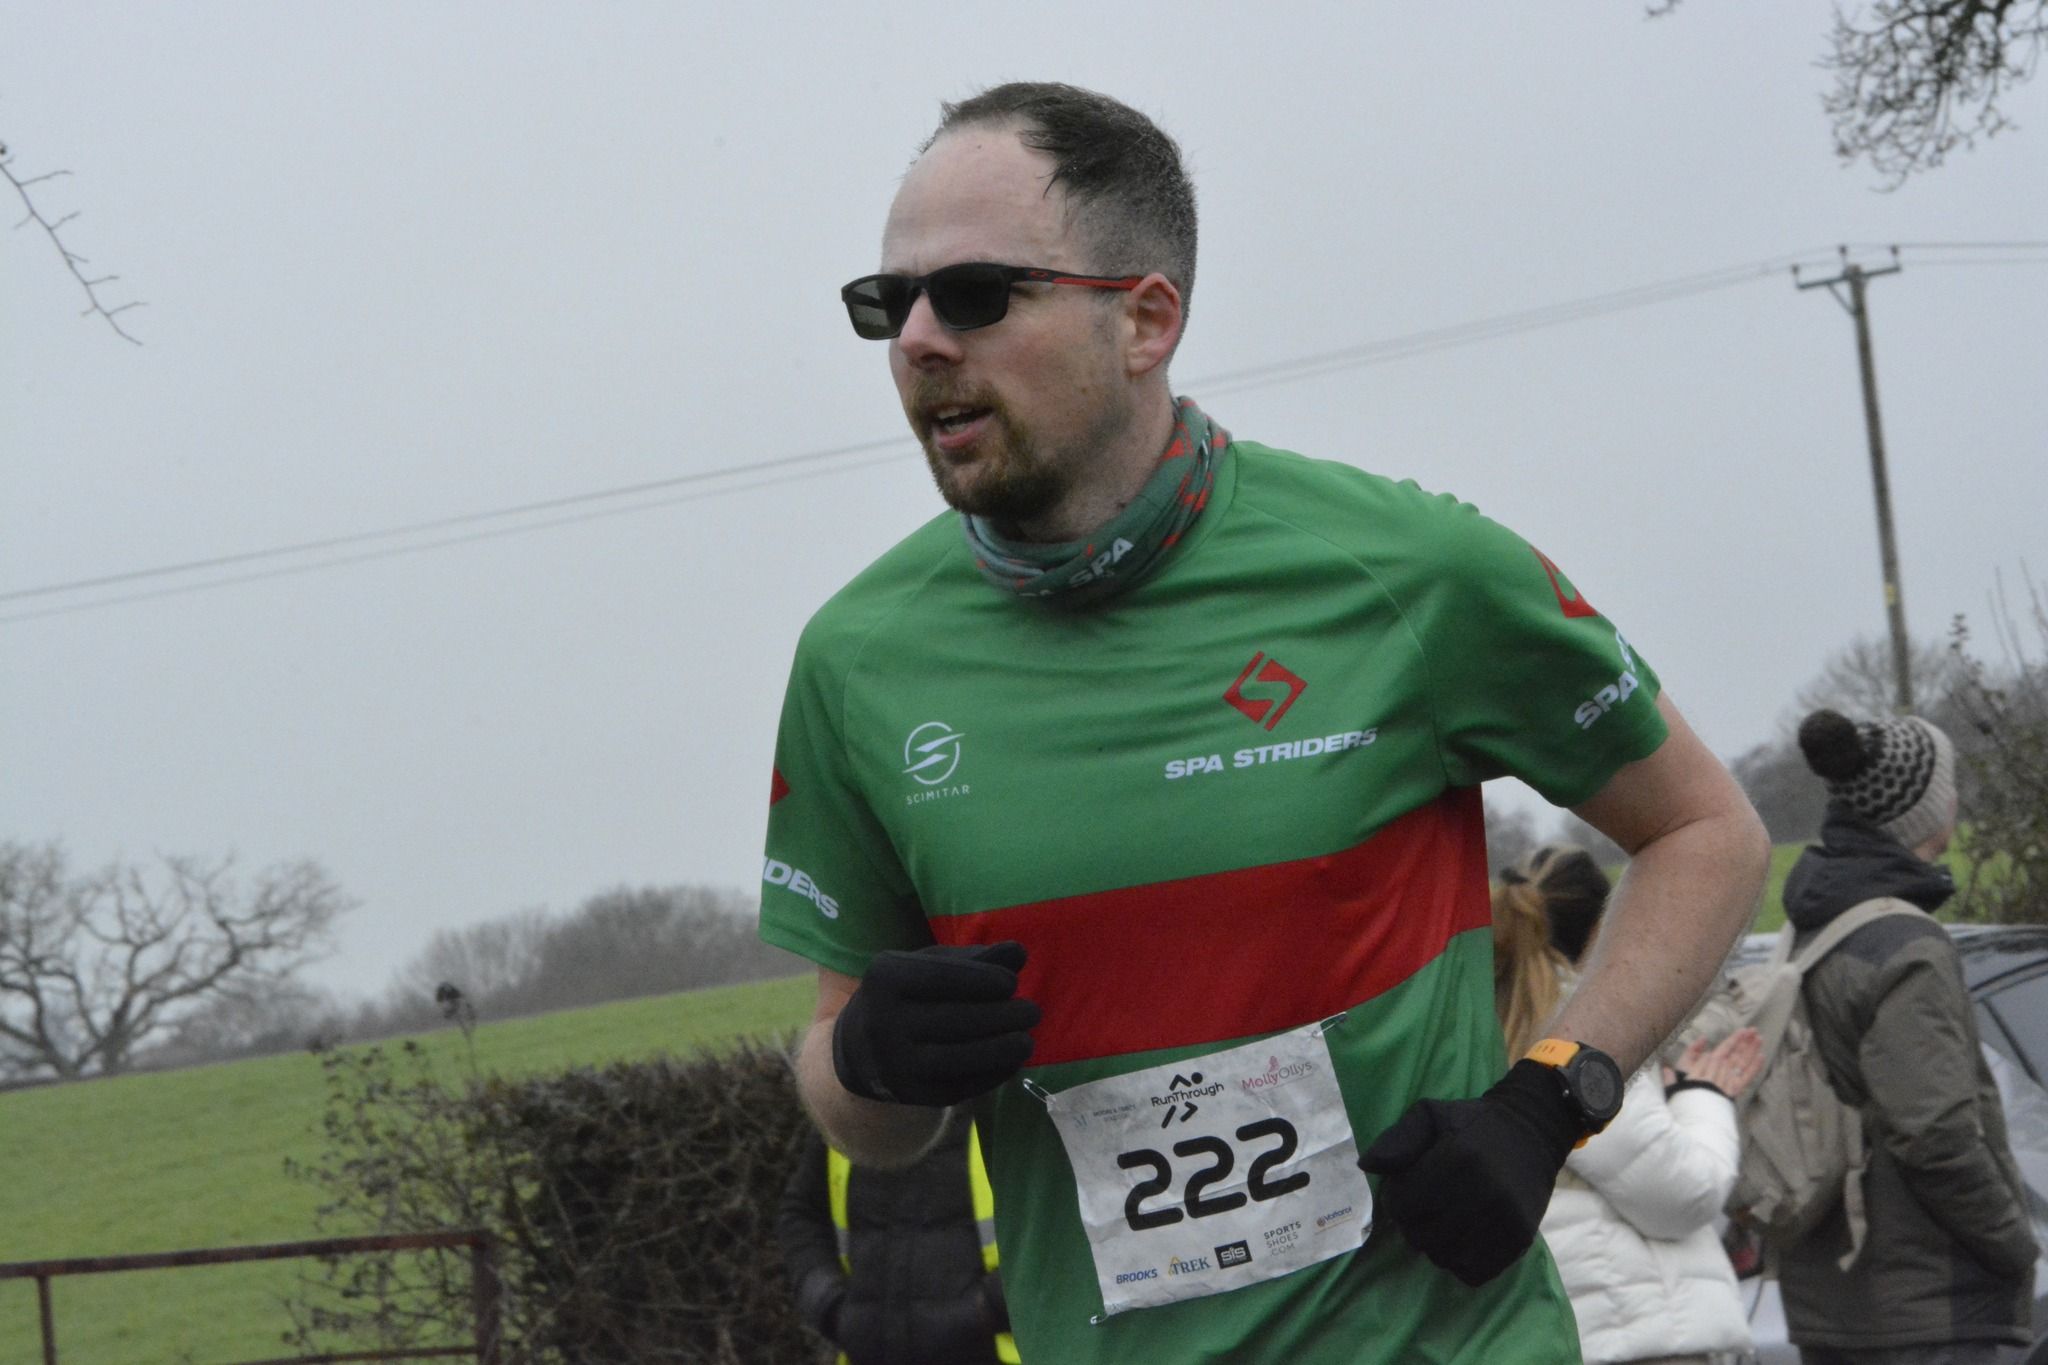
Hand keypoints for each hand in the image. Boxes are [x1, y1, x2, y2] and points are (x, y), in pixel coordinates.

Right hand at [832, 941, 1040, 1105]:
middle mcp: (883, 1022)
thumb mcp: (930, 966)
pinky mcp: (911, 1094)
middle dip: (1001, 1016)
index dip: (981, 980)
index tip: (1012, 983)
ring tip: (1027, 1040)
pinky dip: (991, 1075)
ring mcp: (895, 1063)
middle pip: (954, 1020)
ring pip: (958, 1058)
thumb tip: (1019, 953)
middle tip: (1032, 1012)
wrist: (860, 1048)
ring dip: (1001, 1050)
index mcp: (885, 978)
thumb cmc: (908, 994)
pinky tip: (1011, 1062)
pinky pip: (959, 1086)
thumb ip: (974, 959)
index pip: (940, 978)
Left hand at [1358, 1059, 1582, 1285]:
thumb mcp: (1431, 1115)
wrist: (1532, 1133)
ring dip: (1435, 1245)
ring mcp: (1504, 1220)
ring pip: (1445, 1257)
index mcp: (1457, 1159)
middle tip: (1424, 1209)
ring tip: (1442, 1223)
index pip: (1403, 1205)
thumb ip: (1398, 1139)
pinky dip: (1460, 1262)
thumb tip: (1366, 1166)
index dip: (1396, 1200)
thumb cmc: (1474, 1125)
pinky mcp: (1520, 1239)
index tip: (1406, 1190)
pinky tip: (1461, 1239)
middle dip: (1413, 1224)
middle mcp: (1482, 1193)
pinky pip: (1474, 1272)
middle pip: (1421, 1236)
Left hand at [1680, 1026, 1762, 1098]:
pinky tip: (1761, 1057)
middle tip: (1755, 1031)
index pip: (1726, 1047)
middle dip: (1746, 1042)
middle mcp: (1723, 1069)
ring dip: (1752, 1051)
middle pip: (1737, 1053)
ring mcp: (1730, 1078)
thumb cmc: (1684, 1085)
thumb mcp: (1684, 1064)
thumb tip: (1704, 1038)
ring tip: (1759, 1039)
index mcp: (1711, 1062)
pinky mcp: (1735, 1089)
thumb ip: (1692, 1051)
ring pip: (1744, 1062)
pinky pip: (1746, 1077)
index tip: (1744, 1030)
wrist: (1689, 1105)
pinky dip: (1754, 1067)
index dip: (1735, 1038)